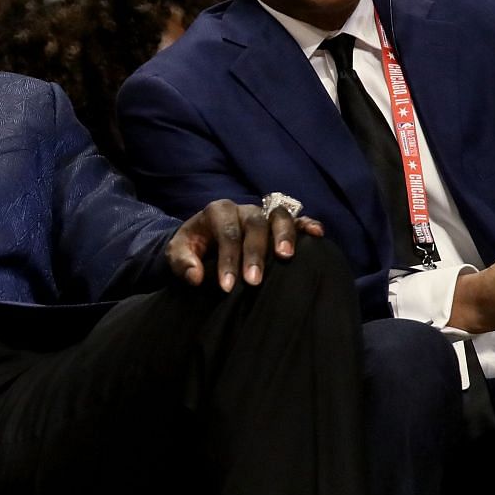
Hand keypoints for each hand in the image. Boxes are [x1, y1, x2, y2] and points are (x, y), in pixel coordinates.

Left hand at [168, 199, 325, 289]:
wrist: (201, 238)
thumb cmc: (191, 247)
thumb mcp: (176, 253)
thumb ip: (182, 263)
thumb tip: (196, 277)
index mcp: (218, 211)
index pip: (226, 233)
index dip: (228, 259)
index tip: (228, 286)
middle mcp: (243, 209)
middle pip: (254, 225)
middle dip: (254, 254)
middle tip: (254, 282)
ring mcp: (263, 213)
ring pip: (278, 216)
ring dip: (284, 235)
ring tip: (286, 257)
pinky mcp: (277, 222)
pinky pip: (296, 218)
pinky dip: (307, 224)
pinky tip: (317, 234)